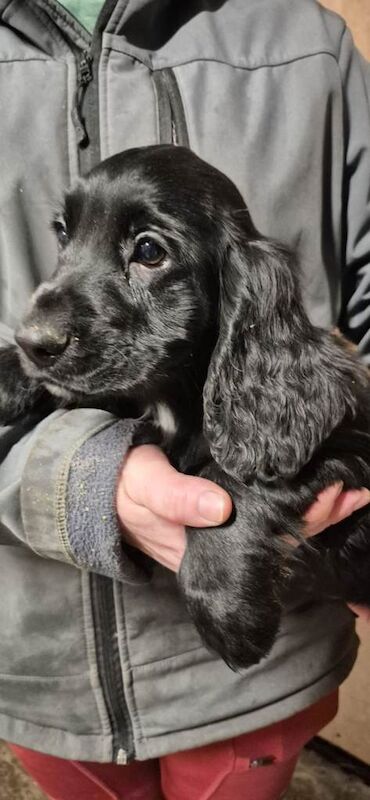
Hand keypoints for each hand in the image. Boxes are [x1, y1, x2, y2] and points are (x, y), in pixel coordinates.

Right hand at [117, 447, 369, 571]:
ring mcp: (227, 524)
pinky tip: (322, 480)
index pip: (264, 544)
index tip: (328, 498)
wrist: (106, 482)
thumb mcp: (144, 487)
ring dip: (316, 506)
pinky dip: (297, 494)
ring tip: (350, 486)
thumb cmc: (124, 486)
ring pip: (280, 522)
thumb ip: (176, 497)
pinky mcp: (228, 504)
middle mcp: (224, 541)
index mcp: (208, 548)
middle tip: (350, 490)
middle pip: (281, 536)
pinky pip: (269, 504)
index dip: (299, 523)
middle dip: (318, 514)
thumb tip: (220, 508)